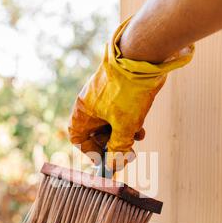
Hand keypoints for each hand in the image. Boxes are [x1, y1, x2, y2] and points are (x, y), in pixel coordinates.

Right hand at [68, 18, 193, 170]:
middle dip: (112, 145)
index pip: (78, 138)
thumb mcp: (124, 126)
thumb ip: (118, 148)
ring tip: (138, 137)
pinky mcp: (119, 93)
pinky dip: (130, 123)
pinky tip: (141, 127)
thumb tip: (115, 166)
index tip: (106, 160)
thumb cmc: (127, 92)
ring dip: (124, 136)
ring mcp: (105, 97)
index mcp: (84, 111)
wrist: (143, 57)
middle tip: (126, 154)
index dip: (90, 152)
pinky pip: (121, 114)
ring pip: (111, 124)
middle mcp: (91, 104)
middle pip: (97, 133)